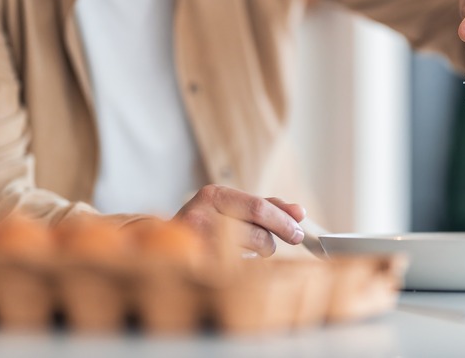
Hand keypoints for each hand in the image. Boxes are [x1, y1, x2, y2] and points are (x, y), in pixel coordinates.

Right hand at [172, 185, 305, 256]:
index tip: (299, 230)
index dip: (283, 220)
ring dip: (260, 252)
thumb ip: (266, 207)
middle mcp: (201, 214)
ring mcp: (195, 241)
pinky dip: (243, 266)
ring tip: (252, 248)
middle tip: (292, 239)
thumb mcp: (233, 207)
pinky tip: (237, 260)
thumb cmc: (208, 223)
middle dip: (277, 238)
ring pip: (248, 252)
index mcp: (213, 194)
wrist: (165, 244)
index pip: (258, 206)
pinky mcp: (195, 265)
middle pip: (256, 231)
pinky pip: (234, 269)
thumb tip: (300, 212)